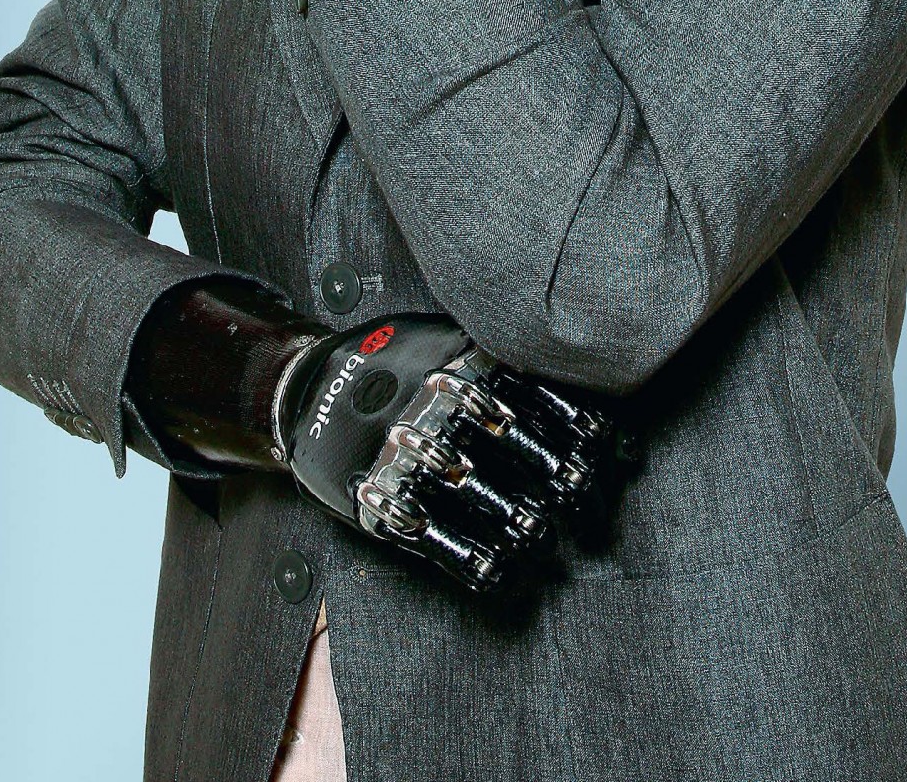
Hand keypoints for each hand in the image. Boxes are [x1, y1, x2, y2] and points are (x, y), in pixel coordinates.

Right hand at [273, 312, 616, 591]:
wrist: (306, 391)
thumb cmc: (386, 363)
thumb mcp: (438, 337)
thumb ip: (489, 353)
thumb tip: (555, 366)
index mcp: (454, 364)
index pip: (529, 395)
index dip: (570, 424)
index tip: (600, 445)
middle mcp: (434, 410)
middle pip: (512, 448)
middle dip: (554, 476)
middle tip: (582, 496)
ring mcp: (406, 458)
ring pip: (478, 495)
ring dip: (520, 519)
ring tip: (545, 533)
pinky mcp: (382, 501)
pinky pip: (434, 537)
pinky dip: (470, 558)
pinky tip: (497, 569)